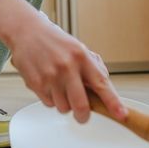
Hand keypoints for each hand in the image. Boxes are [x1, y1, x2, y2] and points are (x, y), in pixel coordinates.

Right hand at [8, 16, 126, 123]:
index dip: (113, 102)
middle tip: (83, 115)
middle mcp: (66, 66)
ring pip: (64, 108)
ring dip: (65, 104)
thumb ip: (93, 69)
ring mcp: (50, 76)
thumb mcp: (79, 49)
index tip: (121, 114)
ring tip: (60, 87)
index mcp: (81, 56)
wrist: (27, 31)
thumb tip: (104, 91)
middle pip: (81, 105)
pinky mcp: (36, 83)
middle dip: (83, 116)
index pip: (101, 83)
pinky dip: (51, 99)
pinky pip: (49, 104)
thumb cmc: (55, 42)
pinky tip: (49, 84)